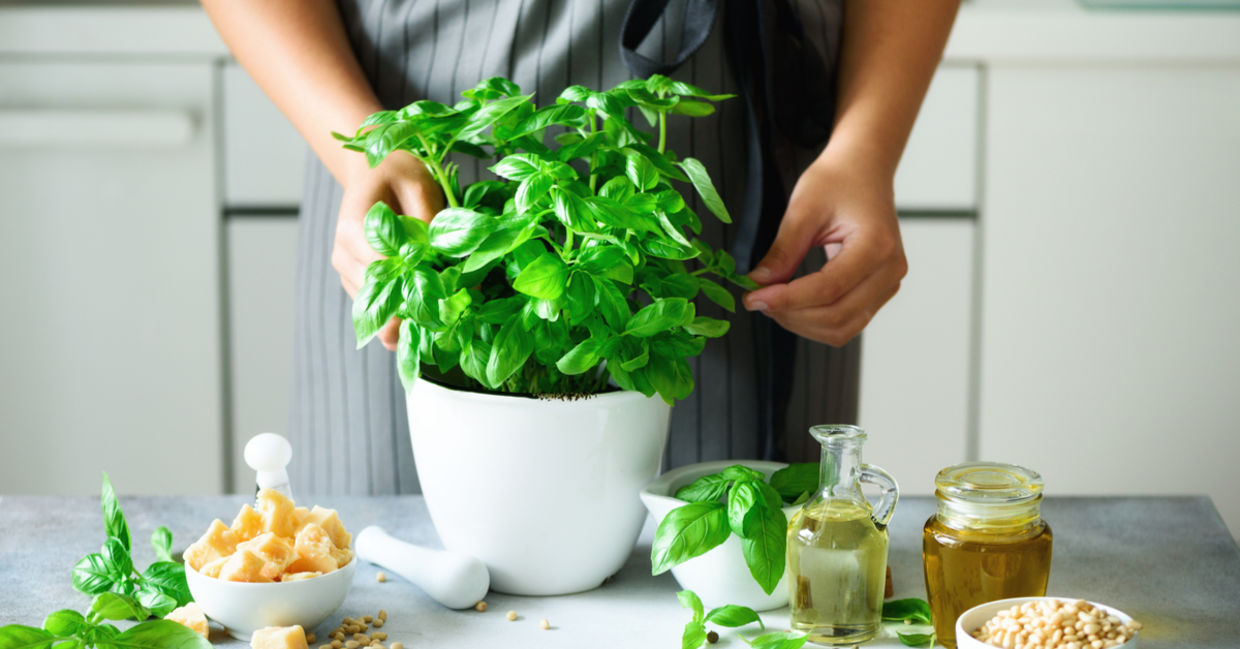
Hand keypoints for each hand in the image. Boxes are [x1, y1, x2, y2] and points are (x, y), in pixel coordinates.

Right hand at [333, 153, 443, 349]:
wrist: (372, 171)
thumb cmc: (396, 173)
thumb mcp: (418, 185)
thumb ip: (428, 220)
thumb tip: (444, 259)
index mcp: (353, 228)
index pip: (383, 269)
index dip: (415, 284)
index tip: (447, 295)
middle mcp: (344, 254)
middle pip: (378, 295)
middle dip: (415, 310)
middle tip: (450, 321)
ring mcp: (346, 270)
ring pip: (376, 309)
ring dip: (408, 319)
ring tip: (443, 323)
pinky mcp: (356, 281)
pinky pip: (377, 307)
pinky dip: (401, 316)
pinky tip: (427, 322)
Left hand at [742, 156, 906, 345]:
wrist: (863, 169)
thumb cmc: (838, 180)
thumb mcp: (803, 209)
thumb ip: (783, 251)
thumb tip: (759, 284)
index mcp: (876, 246)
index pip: (828, 289)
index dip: (786, 299)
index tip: (753, 297)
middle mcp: (890, 270)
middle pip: (837, 315)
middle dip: (791, 314)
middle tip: (757, 300)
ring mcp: (888, 283)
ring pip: (842, 327)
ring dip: (802, 323)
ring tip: (772, 302)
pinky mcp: (879, 290)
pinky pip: (848, 321)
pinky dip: (816, 321)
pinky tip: (792, 305)